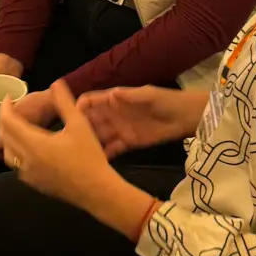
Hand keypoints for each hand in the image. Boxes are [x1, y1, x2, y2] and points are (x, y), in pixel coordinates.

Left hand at [0, 81, 153, 235]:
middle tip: (12, 109)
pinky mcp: (34, 184)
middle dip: (5, 121)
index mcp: (34, 144)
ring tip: (17, 127)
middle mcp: (26, 160)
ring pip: (8, 154)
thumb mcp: (79, 125)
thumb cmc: (89, 156)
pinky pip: (16, 166)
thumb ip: (64, 102)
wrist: (97, 190)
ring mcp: (29, 175)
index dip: (5, 107)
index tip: (8, 97)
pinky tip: (27, 148)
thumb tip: (56, 83)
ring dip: (8, 138)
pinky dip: (15, 153)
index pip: (8, 122)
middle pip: (4, 137)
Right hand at [74, 85, 203, 158]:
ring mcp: (120, 129)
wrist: (185, 117)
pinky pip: (113, 148)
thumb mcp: (149, 95)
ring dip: (90, 141)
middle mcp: (114, 114)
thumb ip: (130, 96)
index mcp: (116, 99)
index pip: (92, 101)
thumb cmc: (166, 100)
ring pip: (99, 135)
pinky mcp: (129, 142)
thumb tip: (112, 95)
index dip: (80, 106)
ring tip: (79, 152)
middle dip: (80, 126)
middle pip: (92, 119)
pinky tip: (96, 160)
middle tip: (69, 139)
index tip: (71, 116)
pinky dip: (105, 153)